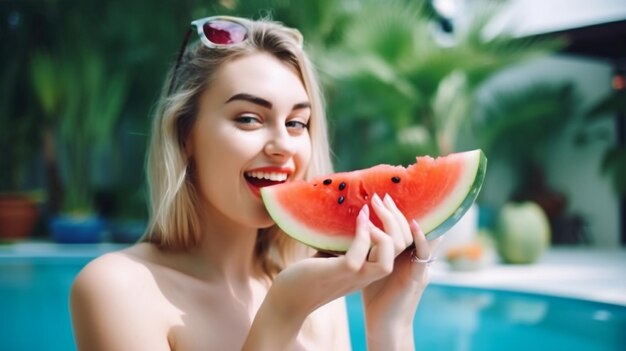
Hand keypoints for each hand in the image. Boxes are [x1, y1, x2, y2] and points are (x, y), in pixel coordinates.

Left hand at [244, 204, 395, 348]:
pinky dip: (361, 234)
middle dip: (397, 221)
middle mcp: (366, 275)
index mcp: (367, 270)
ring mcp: (354, 275)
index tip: (387, 206)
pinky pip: (360, 254)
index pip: (398, 250)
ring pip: (388, 257)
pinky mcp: (339, 272)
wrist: (288, 300)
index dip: (400, 227)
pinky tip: (359, 218)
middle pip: (400, 250)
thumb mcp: (331, 256)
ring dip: (385, 229)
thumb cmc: (307, 277)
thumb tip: (345, 218)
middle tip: (384, 199)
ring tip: (373, 208)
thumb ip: (343, 243)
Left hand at [362, 194, 441, 349]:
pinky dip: (420, 236)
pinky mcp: (417, 277)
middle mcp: (413, 259)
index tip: (383, 199)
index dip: (396, 213)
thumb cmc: (372, 298)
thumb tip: (349, 228)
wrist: (382, 326)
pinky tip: (412, 223)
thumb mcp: (369, 266)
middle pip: (409, 227)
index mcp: (403, 256)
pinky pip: (422, 252)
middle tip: (380, 197)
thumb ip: (366, 249)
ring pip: (414, 235)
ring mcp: (418, 267)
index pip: (404, 229)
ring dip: (399, 218)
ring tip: (382, 204)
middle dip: (395, 211)